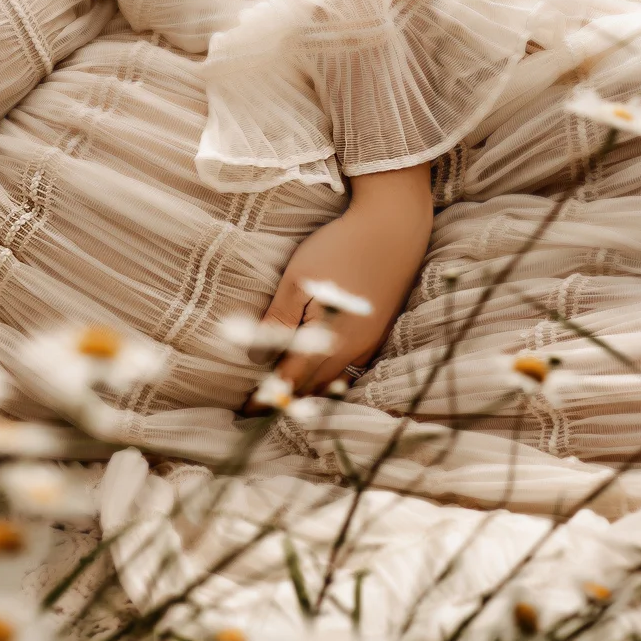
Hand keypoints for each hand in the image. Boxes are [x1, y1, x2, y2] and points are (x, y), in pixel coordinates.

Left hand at [244, 164, 432, 408]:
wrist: (394, 228)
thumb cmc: (340, 249)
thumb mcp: (299, 280)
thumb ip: (279, 320)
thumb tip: (257, 355)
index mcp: (326, 340)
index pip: (289, 382)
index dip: (267, 399)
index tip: (246, 412)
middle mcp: (351, 349)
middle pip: (312, 386)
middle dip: (287, 400)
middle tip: (261, 409)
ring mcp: (369, 341)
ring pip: (334, 378)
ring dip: (311, 391)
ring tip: (289, 396)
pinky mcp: (379, 330)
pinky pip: (353, 366)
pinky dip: (333, 376)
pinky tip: (323, 372)